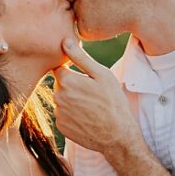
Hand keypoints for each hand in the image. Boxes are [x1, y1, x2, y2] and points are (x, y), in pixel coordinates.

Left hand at [52, 36, 142, 155]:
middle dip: (72, 85)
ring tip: (91, 106)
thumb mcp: (101, 74)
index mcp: (66, 81)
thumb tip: (64, 41)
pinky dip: (72, 114)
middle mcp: (58, 97)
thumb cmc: (112, 101)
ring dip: (72, 100)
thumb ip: (80, 57)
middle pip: (60, 85)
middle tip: (92, 92)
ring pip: (62, 100)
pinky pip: (63, 115)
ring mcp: (58, 113)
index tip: (83, 75)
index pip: (59, 68)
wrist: (117, 134)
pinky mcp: (61, 127)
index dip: (71, 69)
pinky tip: (87, 117)